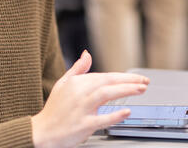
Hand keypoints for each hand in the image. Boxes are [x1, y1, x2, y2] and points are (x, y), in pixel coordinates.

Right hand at [31, 50, 148, 147]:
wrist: (42, 132)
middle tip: (145, 82)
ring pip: (106, 94)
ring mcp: (82, 109)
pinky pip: (101, 119)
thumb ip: (78, 69)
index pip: (105, 76)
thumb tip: (87, 54)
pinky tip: (127, 112)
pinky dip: (114, 115)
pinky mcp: (83, 124)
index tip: (138, 78)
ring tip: (140, 90)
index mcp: (77, 83)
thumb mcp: (63, 84)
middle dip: (129, 80)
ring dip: (125, 90)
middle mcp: (80, 93)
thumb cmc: (54, 109)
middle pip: (108, 82)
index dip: (124, 76)